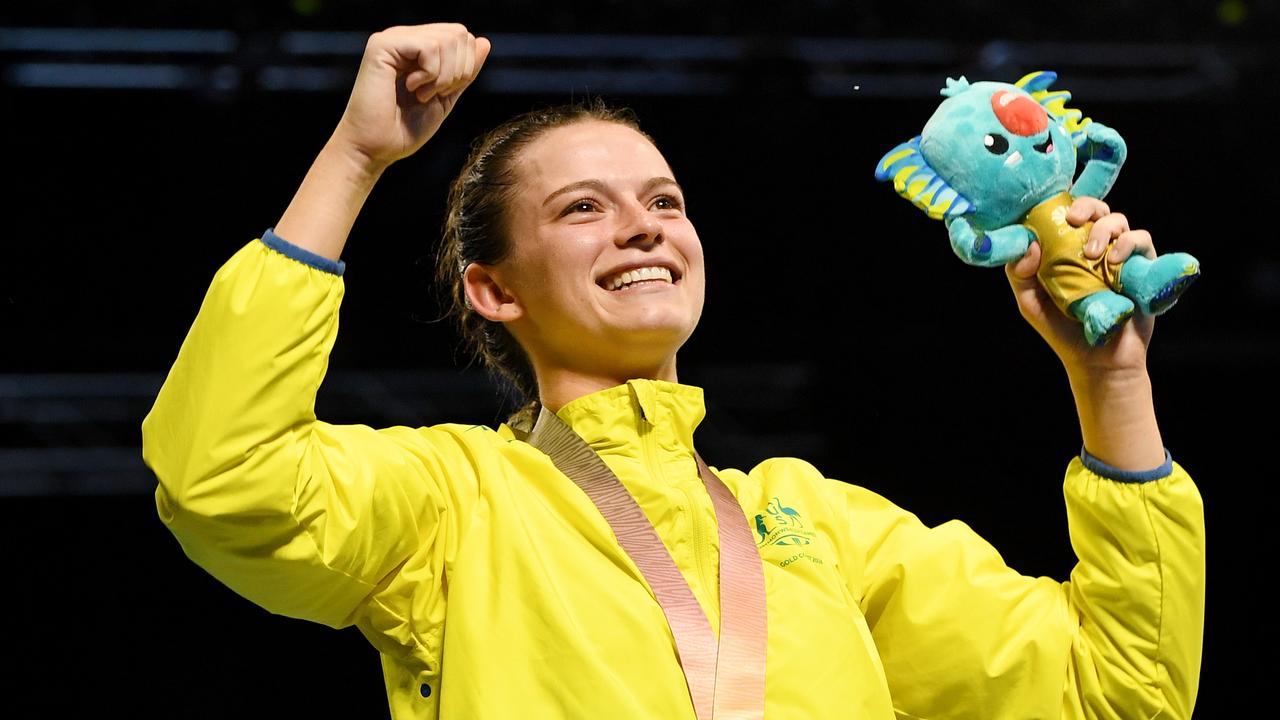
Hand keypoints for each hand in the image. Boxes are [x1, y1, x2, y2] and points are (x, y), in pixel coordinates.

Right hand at [332, 24, 490, 170]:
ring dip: (442, 76)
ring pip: (447, 39)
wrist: (374, 149)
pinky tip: (411, 87)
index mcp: (417, 47)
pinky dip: (430, 74)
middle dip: (457, 70)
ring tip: (420, 93)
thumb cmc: (403, 130)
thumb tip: (484, 41)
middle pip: (458, 34)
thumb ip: (464, 71)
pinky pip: (430, 47)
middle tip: (433, 93)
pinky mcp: (382, 46)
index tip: (442, 92)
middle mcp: (403, 37)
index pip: (461, 37)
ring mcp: (392, 39)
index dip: (465, 67)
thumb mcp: (445, 98)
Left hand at [1004, 197, 1155, 375]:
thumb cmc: (1061, 331)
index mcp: (1067, 250)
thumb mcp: (1030, 303)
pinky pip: (1143, 241)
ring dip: (1104, 228)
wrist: (1098, 361)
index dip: (1063, 203)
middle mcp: (1094, 248)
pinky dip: (1130, 243)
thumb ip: (1020, 274)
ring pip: (1118, 221)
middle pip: (1096, 210)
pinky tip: (1114, 259)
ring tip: (1092, 253)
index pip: (1067, 215)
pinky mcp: (1143, 268)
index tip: (1053, 208)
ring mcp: (1120, 256)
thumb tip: (1029, 244)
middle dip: (1086, 206)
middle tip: (1073, 220)